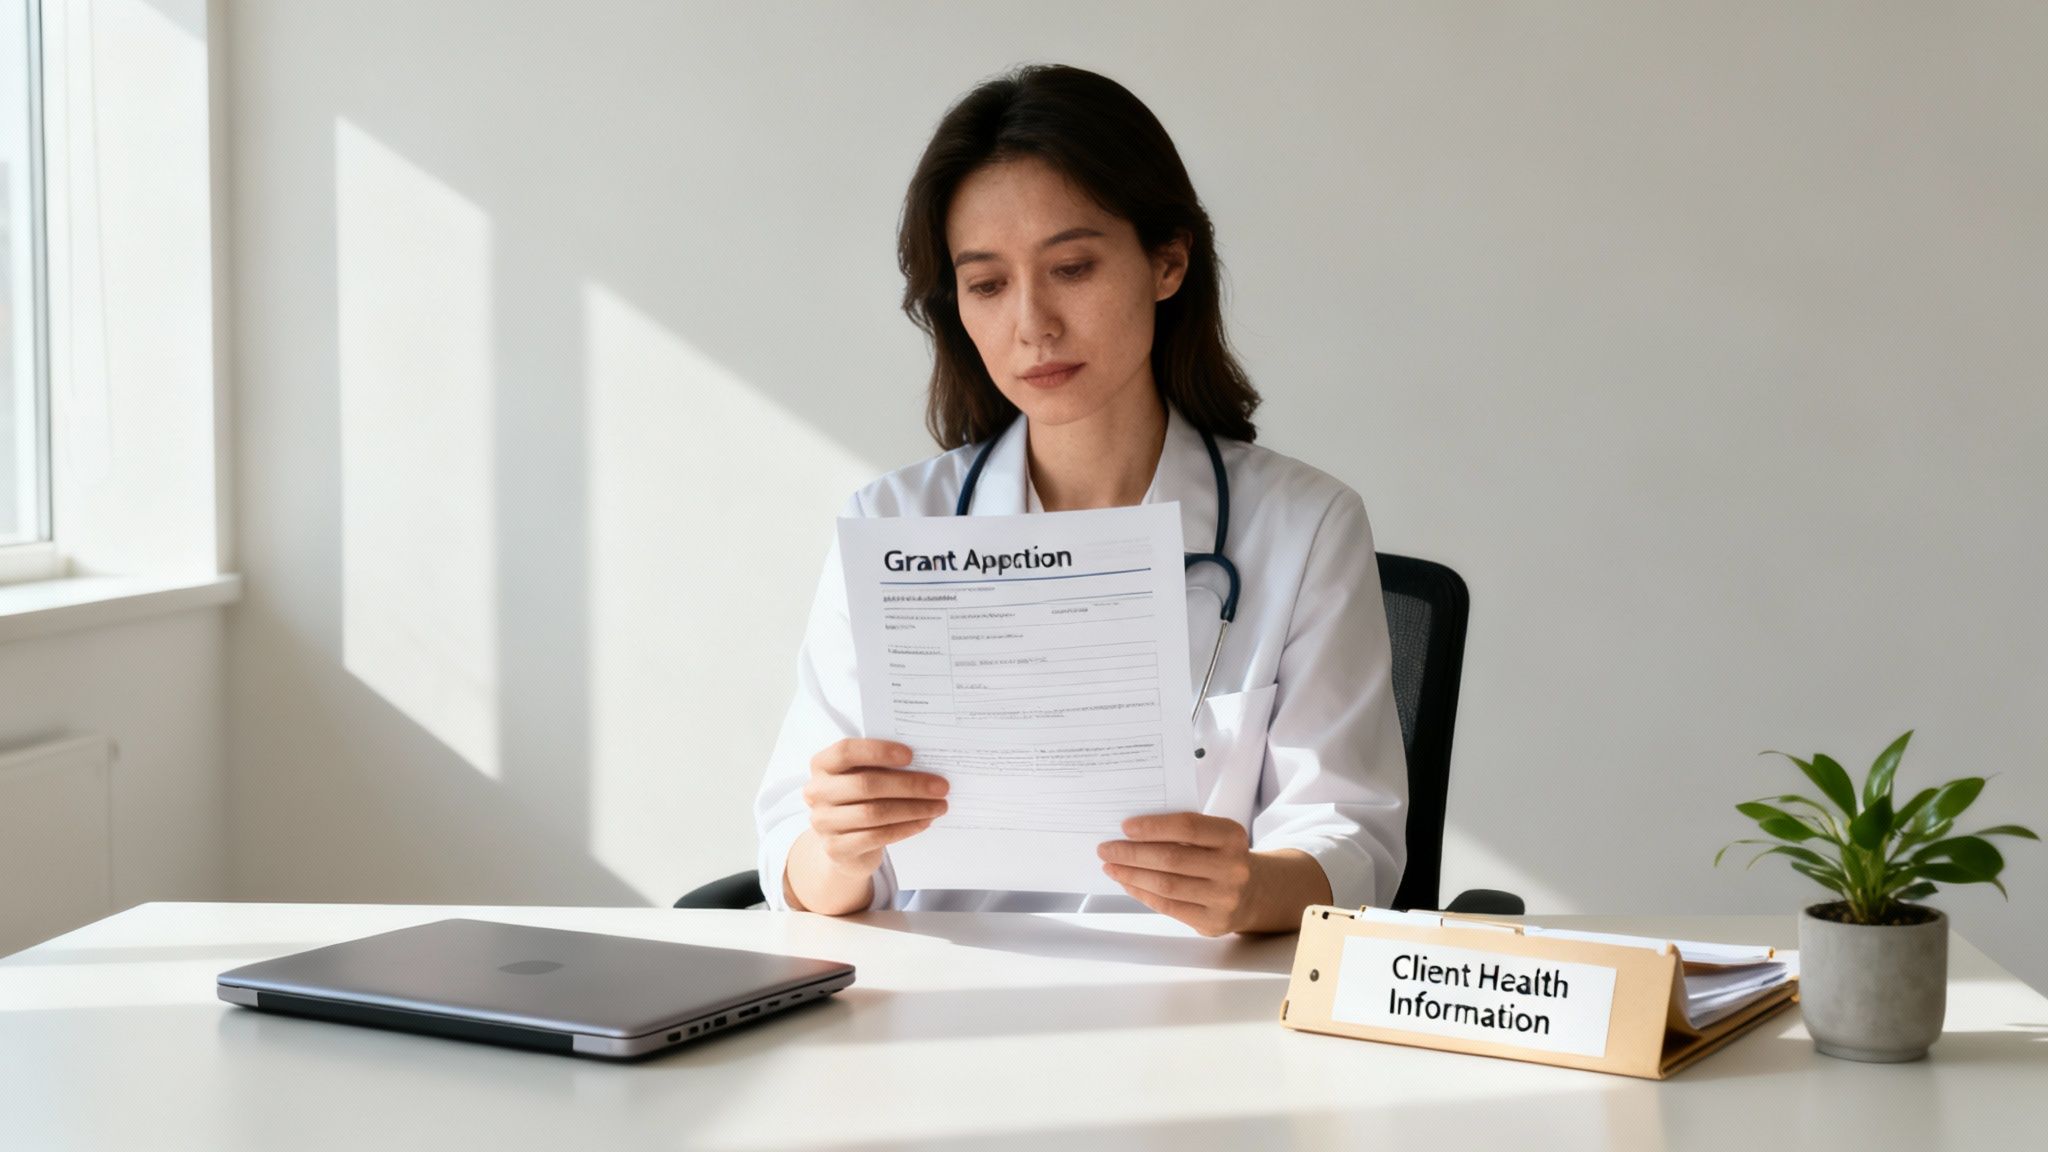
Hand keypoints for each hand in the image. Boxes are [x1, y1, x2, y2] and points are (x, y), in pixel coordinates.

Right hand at [802, 739, 948, 879]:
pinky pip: (876, 836)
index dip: (879, 751)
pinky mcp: (836, 848)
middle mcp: (817, 792)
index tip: (911, 755)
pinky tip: (924, 822)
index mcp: (822, 765)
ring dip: (913, 809)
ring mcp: (823, 822)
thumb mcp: (865, 777)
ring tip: (939, 806)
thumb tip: (926, 762)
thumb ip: (883, 767)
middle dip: (909, 785)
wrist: (845, 844)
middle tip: (941, 786)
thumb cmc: (861, 799)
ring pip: (874, 813)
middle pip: (866, 784)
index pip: (846, 751)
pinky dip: (905, 828)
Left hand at [1097, 812, 1258, 936]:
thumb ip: (1183, 833)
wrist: (1253, 893)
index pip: (1187, 827)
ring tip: (1111, 867)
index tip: (1125, 827)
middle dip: (1132, 853)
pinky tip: (1128, 884)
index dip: (1153, 827)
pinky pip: (1168, 907)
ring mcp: (1224, 898)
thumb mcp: (1215, 837)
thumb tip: (1131, 835)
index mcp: (1232, 836)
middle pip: (1171, 858)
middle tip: (1106, 849)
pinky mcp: (1212, 921)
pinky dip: (1142, 894)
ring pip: (1166, 885)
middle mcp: (1232, 867)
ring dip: (1131, 875)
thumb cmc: (1222, 858)